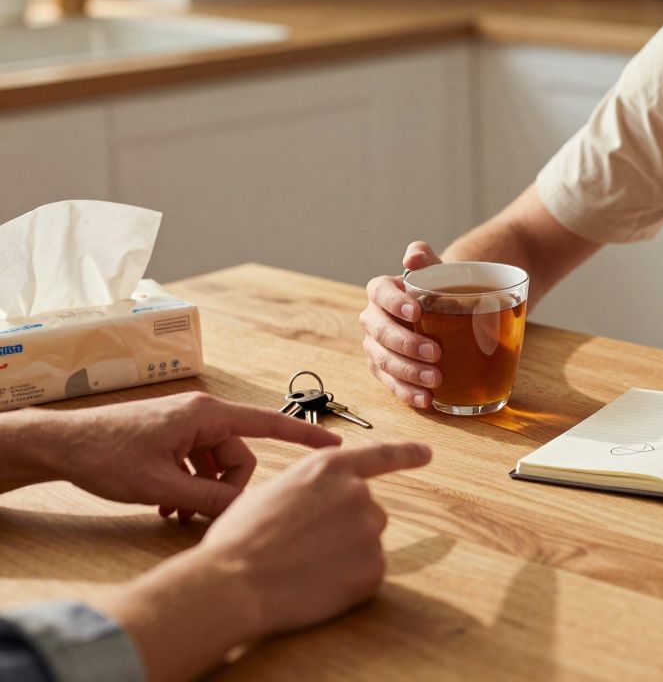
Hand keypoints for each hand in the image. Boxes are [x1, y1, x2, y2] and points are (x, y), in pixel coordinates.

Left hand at [53, 392, 339, 519]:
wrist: (60, 444)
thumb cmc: (105, 455)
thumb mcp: (161, 486)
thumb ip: (208, 500)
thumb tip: (244, 512)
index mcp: (206, 415)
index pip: (269, 424)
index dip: (305, 436)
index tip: (334, 446)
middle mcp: (201, 415)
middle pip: (238, 457)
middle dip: (225, 489)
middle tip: (199, 516)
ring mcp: (185, 426)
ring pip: (216, 465)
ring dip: (203, 492)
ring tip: (175, 514)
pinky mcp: (171, 437)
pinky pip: (197, 464)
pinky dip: (188, 486)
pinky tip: (168, 506)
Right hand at [197, 440, 431, 635]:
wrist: (233, 583)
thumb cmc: (240, 539)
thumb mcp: (274, 491)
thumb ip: (311, 490)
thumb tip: (321, 504)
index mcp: (330, 468)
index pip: (381, 455)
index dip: (407, 454)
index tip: (427, 454)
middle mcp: (358, 493)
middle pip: (367, 512)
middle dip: (343, 529)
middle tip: (302, 547)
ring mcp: (370, 532)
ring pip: (365, 545)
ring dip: (343, 556)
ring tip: (301, 566)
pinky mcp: (373, 569)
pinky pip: (367, 575)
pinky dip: (346, 584)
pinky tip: (315, 586)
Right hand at [360, 241, 443, 408]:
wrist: (442, 310)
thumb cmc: (437, 288)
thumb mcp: (434, 268)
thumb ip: (424, 256)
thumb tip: (414, 256)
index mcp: (381, 291)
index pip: (380, 294)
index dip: (395, 303)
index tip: (417, 312)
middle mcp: (373, 319)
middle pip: (381, 333)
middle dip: (406, 344)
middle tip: (435, 352)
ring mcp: (375, 347)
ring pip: (383, 361)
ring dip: (408, 373)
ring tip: (436, 379)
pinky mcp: (383, 370)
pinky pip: (390, 383)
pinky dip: (407, 393)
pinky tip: (426, 399)